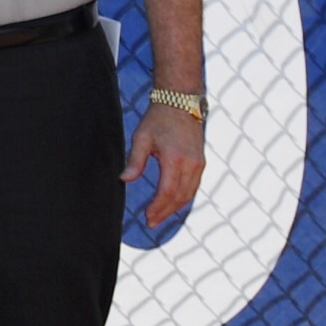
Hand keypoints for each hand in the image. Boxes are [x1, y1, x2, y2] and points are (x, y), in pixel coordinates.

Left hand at [123, 103, 204, 227]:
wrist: (181, 102)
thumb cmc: (158, 118)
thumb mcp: (142, 137)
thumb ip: (135, 161)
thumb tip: (124, 180)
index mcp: (175, 159)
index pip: (167, 192)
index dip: (158, 207)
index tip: (147, 217)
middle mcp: (191, 164)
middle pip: (180, 197)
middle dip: (165, 212)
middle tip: (151, 223)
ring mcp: (199, 164)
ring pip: (189, 194)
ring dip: (175, 208)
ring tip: (160, 217)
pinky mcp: (201, 162)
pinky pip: (193, 186)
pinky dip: (183, 197)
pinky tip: (173, 203)